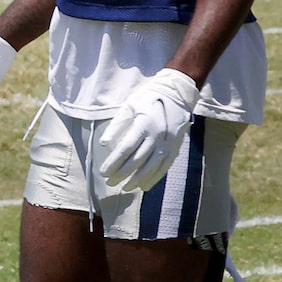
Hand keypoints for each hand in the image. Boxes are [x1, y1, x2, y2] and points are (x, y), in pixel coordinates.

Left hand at [97, 69, 200, 195]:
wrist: (177, 93)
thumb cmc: (148, 98)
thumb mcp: (129, 107)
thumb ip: (116, 126)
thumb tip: (104, 144)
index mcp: (144, 125)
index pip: (125, 149)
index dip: (113, 163)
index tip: (103, 173)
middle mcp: (157, 136)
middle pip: (137, 161)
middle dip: (121, 174)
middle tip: (109, 182)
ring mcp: (168, 143)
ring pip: (152, 167)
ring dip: (137, 179)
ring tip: (125, 188)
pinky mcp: (176, 147)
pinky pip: (165, 166)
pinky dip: (154, 178)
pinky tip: (144, 186)